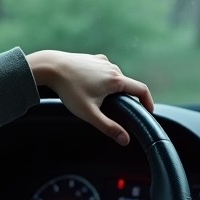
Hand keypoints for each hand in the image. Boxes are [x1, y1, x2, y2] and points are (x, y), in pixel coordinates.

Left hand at [25, 50, 153, 145]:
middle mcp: (112, 68)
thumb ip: (109, 127)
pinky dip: (103, 80)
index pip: (141, 90)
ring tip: (102, 100)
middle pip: (127, 84)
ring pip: (115, 77)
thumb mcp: (89, 113)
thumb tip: (125, 140)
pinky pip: (104, 71)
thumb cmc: (69, 90)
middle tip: (121, 111)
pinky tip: (91, 87)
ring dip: (114, 88)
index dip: (148, 102)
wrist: (51, 67)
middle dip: (127, 98)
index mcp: (116, 80)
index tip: (149, 111)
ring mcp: (102, 61)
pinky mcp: (92, 59)